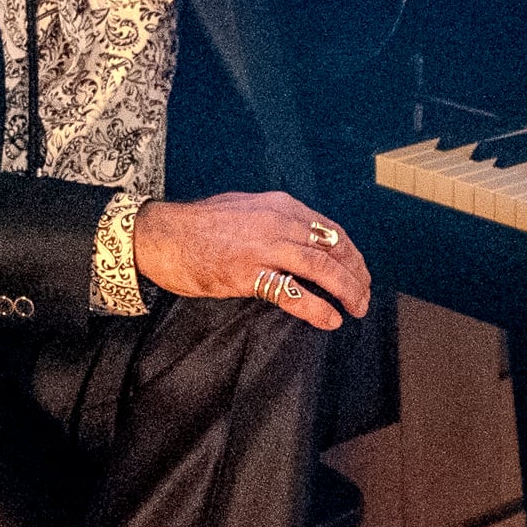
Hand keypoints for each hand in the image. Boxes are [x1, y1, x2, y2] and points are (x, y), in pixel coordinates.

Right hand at [131, 192, 371, 328]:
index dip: (351, 253)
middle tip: (364, 296)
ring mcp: (264, 248)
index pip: (329, 230)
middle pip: (332, 249)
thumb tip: (298, 236)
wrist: (162, 235)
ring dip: (346, 290)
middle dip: (356, 274)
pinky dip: (317, 308)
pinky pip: (293, 293)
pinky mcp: (248, 274)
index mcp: (280, 207)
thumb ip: (274, 220)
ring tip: (356, 308)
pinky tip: (330, 320)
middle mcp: (278, 223)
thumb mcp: (244, 209)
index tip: (360, 271)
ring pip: (321, 267)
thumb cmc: (199, 226)